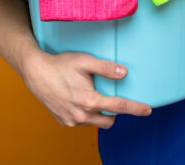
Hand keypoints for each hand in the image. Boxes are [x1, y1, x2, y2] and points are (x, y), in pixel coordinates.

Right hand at [22, 50, 151, 128]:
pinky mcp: (63, 121)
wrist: (36, 73)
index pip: (119, 107)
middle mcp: (80, 115)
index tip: (148, 110)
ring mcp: (71, 120)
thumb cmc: (61, 65)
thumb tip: (125, 73)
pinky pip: (83, 122)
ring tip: (97, 96)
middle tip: (116, 98)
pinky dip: (88, 114)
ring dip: (101, 113)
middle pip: (109, 121)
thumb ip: (106, 68)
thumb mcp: (86, 62)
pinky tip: (84, 100)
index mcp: (89, 101)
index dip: (136, 108)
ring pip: (95, 123)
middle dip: (116, 112)